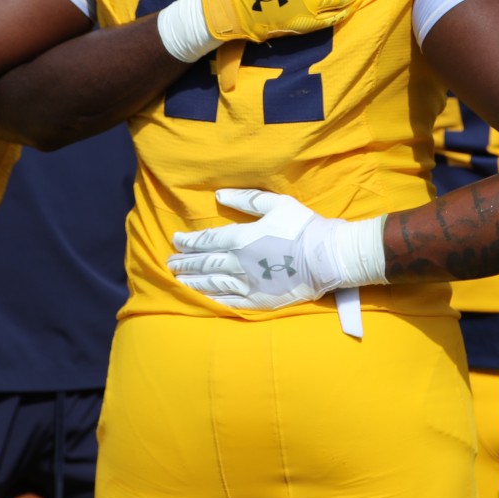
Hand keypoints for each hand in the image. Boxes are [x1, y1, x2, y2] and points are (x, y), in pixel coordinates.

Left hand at [167, 189, 385, 311]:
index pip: (207, 241)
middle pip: (205, 263)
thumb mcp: (276, 204)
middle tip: (170, 263)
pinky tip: (201, 298)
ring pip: (213, 284)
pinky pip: (229, 302)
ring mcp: (248, 285)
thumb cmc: (304, 227)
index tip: (175, 241)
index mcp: (241, 239)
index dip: (189, 241)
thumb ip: (246, 200)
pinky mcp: (259, 301)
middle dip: (186, 262)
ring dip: (193, 281)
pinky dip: (212, 299)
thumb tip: (219, 195)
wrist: (328, 257)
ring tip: (179, 279)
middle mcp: (239, 264)